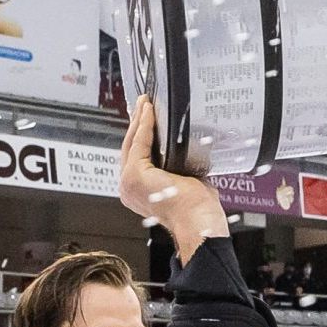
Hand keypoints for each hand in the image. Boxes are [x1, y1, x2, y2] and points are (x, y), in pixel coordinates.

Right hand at [117, 96, 229, 260]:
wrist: (198, 223)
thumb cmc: (198, 211)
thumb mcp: (187, 183)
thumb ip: (180, 169)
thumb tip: (188, 154)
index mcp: (139, 192)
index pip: (138, 157)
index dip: (141, 136)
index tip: (146, 118)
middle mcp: (128, 188)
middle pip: (130, 147)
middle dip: (137, 123)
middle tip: (143, 104)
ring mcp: (128, 182)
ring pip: (132, 143)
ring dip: (139, 120)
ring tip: (145, 103)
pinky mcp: (134, 174)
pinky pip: (139, 143)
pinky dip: (145, 125)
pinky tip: (149, 112)